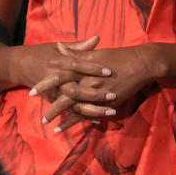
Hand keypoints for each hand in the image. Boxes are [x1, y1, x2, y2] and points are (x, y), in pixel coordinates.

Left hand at [37, 43, 161, 132]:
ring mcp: (99, 93)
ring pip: (77, 107)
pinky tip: (71, 127)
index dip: (45, 84)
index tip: (33, 91)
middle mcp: (89, 81)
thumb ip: (76, 52)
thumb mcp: (96, 53)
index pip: (60, 76)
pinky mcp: (108, 102)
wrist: (142, 63)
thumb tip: (58, 47)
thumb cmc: (119, 56)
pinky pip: (91, 113)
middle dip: (51, 106)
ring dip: (63, 117)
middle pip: (65, 95)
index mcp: (84, 68)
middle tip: (40, 116)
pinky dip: (80, 121)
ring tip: (51, 127)